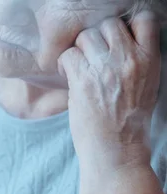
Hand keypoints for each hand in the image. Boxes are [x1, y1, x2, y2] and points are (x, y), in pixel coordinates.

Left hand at [58, 11, 160, 172]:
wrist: (117, 150)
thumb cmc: (129, 123)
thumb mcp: (147, 87)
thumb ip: (136, 63)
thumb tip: (118, 47)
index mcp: (150, 60)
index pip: (143, 21)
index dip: (126, 27)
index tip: (115, 42)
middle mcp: (129, 59)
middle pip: (109, 25)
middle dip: (98, 38)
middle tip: (92, 57)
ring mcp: (105, 68)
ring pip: (86, 36)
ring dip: (79, 49)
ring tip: (79, 67)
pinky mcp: (83, 79)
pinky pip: (68, 54)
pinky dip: (65, 63)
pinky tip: (68, 75)